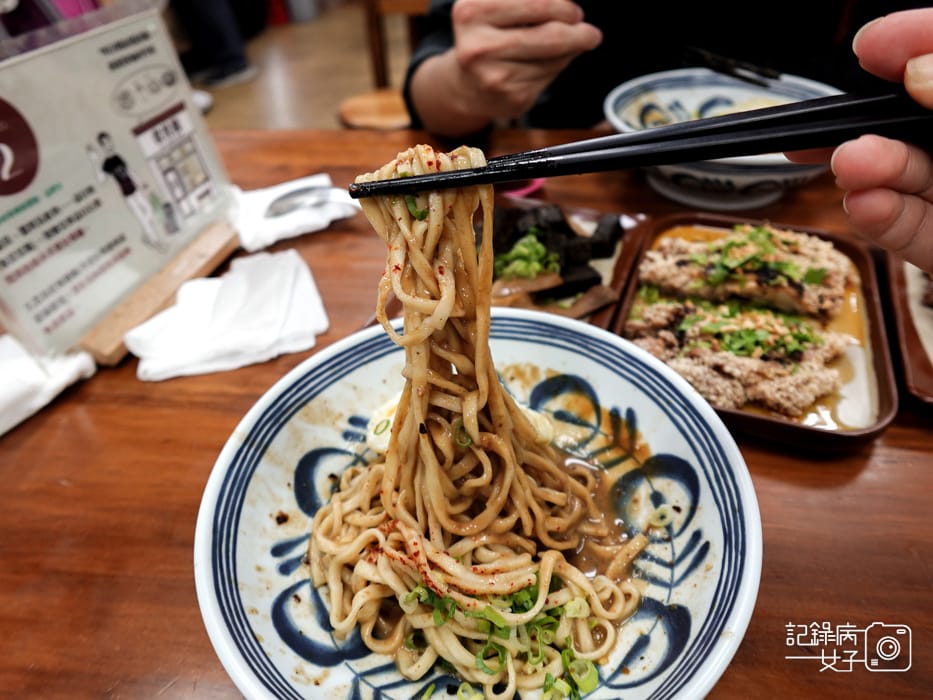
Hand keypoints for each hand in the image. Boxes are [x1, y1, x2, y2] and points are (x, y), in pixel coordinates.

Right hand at [409, 0, 601, 136]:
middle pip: (552, 34)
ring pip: (555, 57)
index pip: (537, 3)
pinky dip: (558, 67)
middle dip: (578, 31)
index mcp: (472, 11)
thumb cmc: (488, 37)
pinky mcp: (511, 97)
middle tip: (588, 32)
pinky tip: (547, 63)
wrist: (465, 84)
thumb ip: (529, 4)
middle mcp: (478, 46)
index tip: (574, 12)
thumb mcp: (495, 8)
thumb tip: (572, 13)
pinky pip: (550, 77)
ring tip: (568, 44)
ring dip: (570, 50)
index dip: (563, 6)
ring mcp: (495, 76)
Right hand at [789, 9, 932, 271]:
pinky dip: (883, 220)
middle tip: (833, 125)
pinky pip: (913, 231)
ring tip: (850, 166)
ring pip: (912, 177)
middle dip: (871, 121)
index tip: (870, 45)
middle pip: (917, 121)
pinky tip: (866, 206)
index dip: (916, 39)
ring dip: (872, 171)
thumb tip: (919, 68)